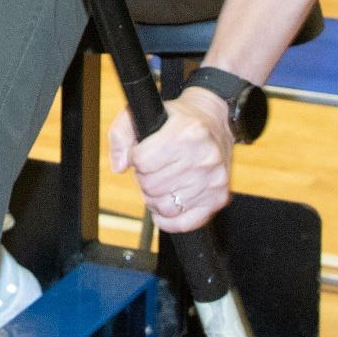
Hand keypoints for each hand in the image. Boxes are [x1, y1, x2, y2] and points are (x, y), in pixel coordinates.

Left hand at [110, 92, 235, 235]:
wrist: (214, 121)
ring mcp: (214, 180)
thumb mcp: (143, 113)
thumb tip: (119, 166)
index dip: (136, 158)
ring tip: (160, 183)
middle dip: (145, 178)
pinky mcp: (218, 198)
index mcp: (187, 133)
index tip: (142, 153)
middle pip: (151, 186)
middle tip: (153, 168)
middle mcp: (204, 157)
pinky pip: (184, 223)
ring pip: (164, 206)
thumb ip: (120, 135)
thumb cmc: (176, 119)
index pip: (142, 161)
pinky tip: (166, 204)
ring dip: (154, 198)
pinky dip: (168, 219)